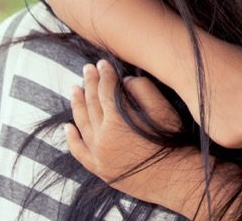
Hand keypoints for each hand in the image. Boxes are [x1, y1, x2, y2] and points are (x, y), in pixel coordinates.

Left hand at [67, 60, 182, 201]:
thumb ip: (143, 90)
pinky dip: (72, 138)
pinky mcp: (98, 168)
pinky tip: (69, 126)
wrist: (173, 177)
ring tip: (74, 88)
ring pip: (81, 124)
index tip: (102, 62)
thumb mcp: (162, 110)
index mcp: (116, 120)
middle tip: (87, 69)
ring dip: (77, 104)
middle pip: (91, 104)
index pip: (105, 90)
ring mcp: (97, 154)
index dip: (104, 74)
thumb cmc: (170, 142)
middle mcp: (101, 137)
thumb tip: (125, 82)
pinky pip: (78, 151)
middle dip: (89, 83)